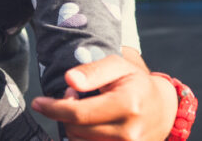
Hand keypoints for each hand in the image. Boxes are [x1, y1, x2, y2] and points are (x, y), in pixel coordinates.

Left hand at [31, 55, 177, 140]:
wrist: (163, 109)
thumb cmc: (135, 83)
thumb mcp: (117, 66)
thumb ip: (92, 71)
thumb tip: (69, 79)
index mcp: (128, 104)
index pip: (78, 113)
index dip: (53, 108)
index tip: (38, 102)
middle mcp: (129, 132)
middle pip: (76, 130)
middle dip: (66, 113)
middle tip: (74, 96)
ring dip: (74, 126)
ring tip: (86, 109)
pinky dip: (83, 137)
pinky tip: (88, 124)